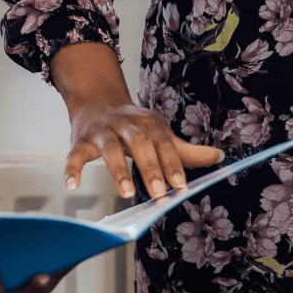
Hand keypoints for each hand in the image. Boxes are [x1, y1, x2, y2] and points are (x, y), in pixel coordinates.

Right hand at [51, 42, 222, 198]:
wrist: (97, 99)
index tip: (181, 186)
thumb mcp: (160, 134)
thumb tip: (219, 157)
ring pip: (109, 148)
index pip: (164, 143)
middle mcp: (126, 124)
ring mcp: (102, 132)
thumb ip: (186, 150)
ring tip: (127, 193)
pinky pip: (75, 155)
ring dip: (118, 170)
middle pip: (139, 143)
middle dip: (150, 168)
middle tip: (158, 193)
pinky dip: (73, 169)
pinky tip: (73, 186)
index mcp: (150, 124)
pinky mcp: (80, 141)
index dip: (173, 164)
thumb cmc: (133, 125)